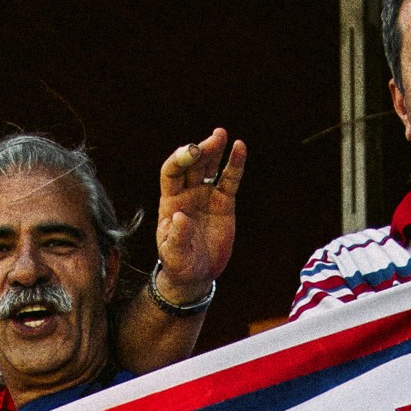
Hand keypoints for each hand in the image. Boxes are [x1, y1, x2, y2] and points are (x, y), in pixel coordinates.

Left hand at [154, 130, 246, 300]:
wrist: (197, 275)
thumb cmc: (180, 265)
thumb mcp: (175, 256)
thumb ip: (177, 237)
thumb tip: (179, 217)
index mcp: (170, 201)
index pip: (172, 172)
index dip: (180, 159)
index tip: (192, 152)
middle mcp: (187, 193)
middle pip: (193, 164)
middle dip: (202, 150)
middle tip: (214, 139)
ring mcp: (206, 196)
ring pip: (210, 167)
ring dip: (215, 150)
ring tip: (222, 135)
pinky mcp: (224, 203)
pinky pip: (229, 180)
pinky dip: (235, 165)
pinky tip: (240, 148)